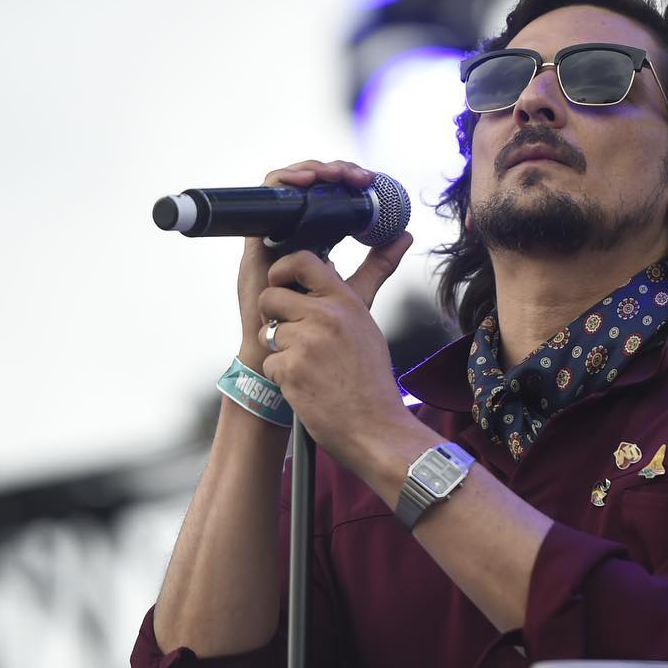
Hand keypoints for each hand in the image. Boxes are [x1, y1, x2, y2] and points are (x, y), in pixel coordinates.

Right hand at [235, 159, 377, 372]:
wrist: (284, 353)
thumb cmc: (315, 329)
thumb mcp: (355, 288)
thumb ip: (379, 263)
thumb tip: (405, 234)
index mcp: (316, 237)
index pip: (329, 196)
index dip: (347, 180)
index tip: (370, 180)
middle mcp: (293, 230)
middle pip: (309, 185)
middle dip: (334, 171)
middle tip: (358, 176)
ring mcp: (274, 232)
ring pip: (288, 184)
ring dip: (313, 170)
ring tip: (334, 174)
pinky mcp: (256, 238)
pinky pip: (266, 198)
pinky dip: (285, 182)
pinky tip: (306, 181)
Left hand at [256, 233, 414, 467]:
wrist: (375, 428)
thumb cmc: (371, 380)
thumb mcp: (368, 325)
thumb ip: (356, 290)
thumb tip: (398, 239)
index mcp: (345, 301)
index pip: (304, 261)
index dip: (283, 268)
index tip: (280, 278)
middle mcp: (324, 316)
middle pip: (272, 296)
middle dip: (273, 315)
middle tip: (292, 334)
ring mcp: (305, 342)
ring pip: (269, 332)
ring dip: (279, 350)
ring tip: (307, 366)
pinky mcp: (289, 370)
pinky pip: (269, 362)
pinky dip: (280, 375)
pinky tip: (303, 385)